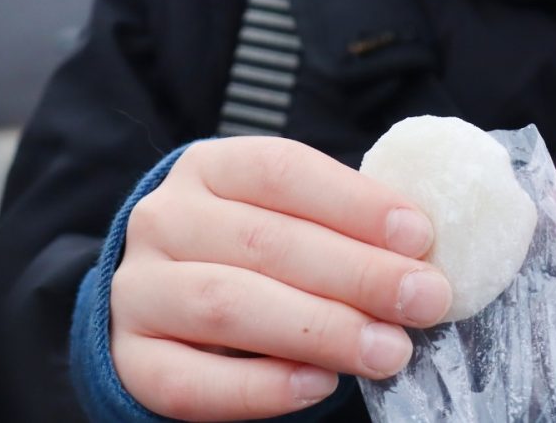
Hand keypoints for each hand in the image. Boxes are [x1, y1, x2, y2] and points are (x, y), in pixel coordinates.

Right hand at [110, 137, 452, 420]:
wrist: (166, 295)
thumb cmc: (255, 246)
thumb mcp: (292, 214)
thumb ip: (344, 223)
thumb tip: (426, 251)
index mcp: (211, 166)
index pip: (284, 171)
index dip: (355, 202)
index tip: (420, 235)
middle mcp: (165, 219)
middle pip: (266, 242)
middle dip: (359, 274)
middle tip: (425, 300)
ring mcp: (139, 289)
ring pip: (230, 306)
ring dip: (321, 330)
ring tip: (389, 350)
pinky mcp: (130, 358)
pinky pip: (191, 382)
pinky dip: (260, 388)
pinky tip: (320, 385)